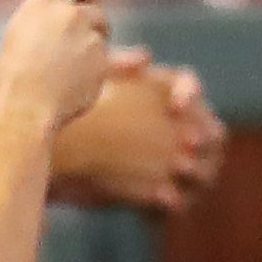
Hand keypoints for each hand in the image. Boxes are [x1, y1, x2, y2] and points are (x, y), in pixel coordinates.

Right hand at [0, 0, 111, 130]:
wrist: (25, 106)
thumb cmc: (15, 72)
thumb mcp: (21, 27)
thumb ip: (49, 10)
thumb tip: (73, 4)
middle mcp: (72, 13)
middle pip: (95, 10)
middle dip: (90, 23)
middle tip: (70, 43)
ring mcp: (91, 37)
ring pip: (101, 37)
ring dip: (92, 47)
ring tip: (64, 67)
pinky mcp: (104, 62)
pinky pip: (106, 61)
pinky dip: (95, 69)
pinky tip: (72, 80)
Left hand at [49, 52, 227, 212]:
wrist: (52, 156)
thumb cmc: (73, 112)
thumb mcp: (90, 84)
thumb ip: (116, 66)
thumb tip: (144, 56)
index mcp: (163, 94)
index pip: (189, 86)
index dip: (189, 94)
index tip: (175, 105)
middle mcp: (177, 128)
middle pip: (209, 131)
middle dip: (205, 134)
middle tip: (189, 140)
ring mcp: (173, 164)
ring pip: (203, 169)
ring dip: (198, 170)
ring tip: (179, 169)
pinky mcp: (160, 196)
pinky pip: (177, 203)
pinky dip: (171, 204)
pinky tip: (155, 204)